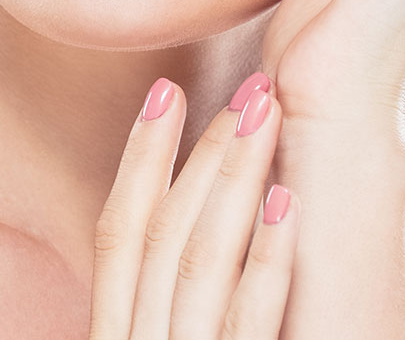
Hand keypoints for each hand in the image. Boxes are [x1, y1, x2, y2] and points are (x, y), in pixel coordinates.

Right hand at [89, 76, 300, 338]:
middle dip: (201, 151)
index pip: (117, 233)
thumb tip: (189, 224)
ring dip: (234, 177)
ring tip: (266, 114)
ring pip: (200, 259)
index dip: (140, 156)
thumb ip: (161, 305)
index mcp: (118, 335)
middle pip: (163, 233)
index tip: (166, 91)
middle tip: (248, 88)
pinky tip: (287, 200)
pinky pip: (250, 322)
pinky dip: (266, 258)